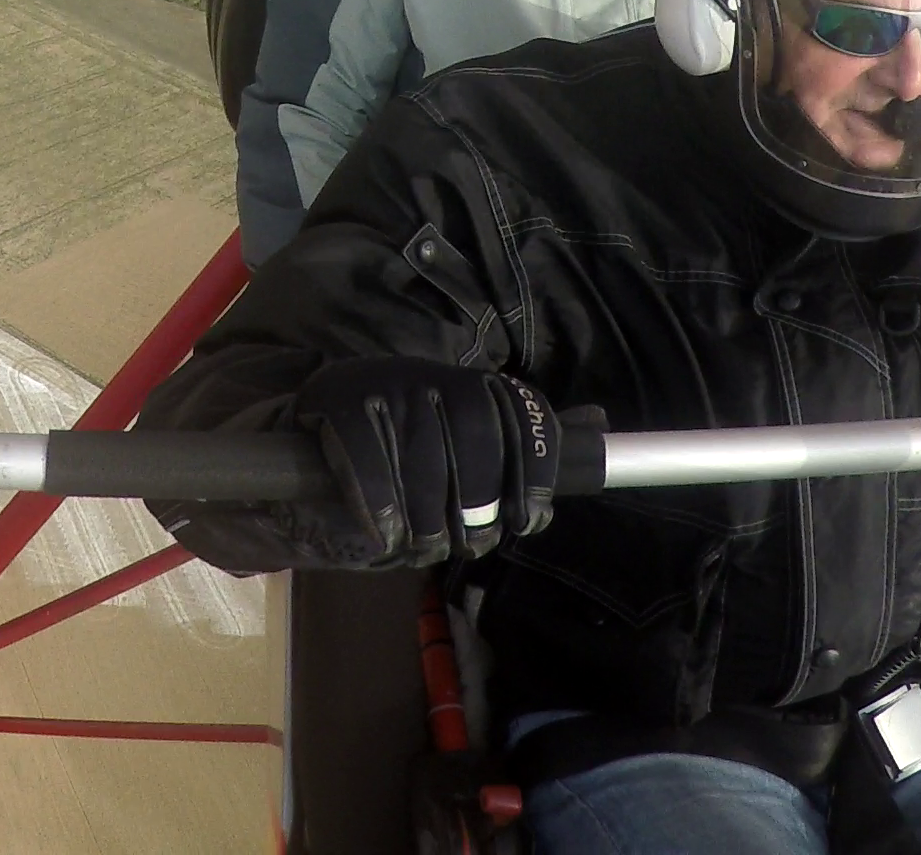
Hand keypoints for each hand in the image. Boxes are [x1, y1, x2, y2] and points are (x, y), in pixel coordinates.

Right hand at [291, 358, 561, 566]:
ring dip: (427, 519)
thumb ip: (524, 438)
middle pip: (477, 441)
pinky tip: (385, 533)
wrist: (321, 421)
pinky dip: (380, 506)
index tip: (527, 521)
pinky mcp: (337, 401)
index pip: (524, 417)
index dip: (534, 473)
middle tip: (467, 543)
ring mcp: (385, 384)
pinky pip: (368, 459)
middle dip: (479, 504)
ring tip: (422, 546)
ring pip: (423, 458)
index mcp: (476, 384)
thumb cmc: (410, 444)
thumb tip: (598, 423)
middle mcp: (434, 374)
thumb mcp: (469, 437)